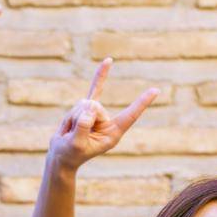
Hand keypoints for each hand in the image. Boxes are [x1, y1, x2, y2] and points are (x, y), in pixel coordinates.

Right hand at [48, 57, 158, 172]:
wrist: (61, 156)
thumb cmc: (69, 154)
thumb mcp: (75, 144)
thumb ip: (83, 127)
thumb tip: (89, 106)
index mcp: (112, 134)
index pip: (130, 116)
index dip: (141, 103)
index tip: (156, 90)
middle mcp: (108, 123)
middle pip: (95, 107)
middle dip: (80, 118)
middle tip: (74, 135)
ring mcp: (99, 115)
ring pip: (85, 102)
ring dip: (72, 116)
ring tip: (70, 131)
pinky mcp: (89, 109)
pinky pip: (95, 88)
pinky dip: (101, 75)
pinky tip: (109, 61)